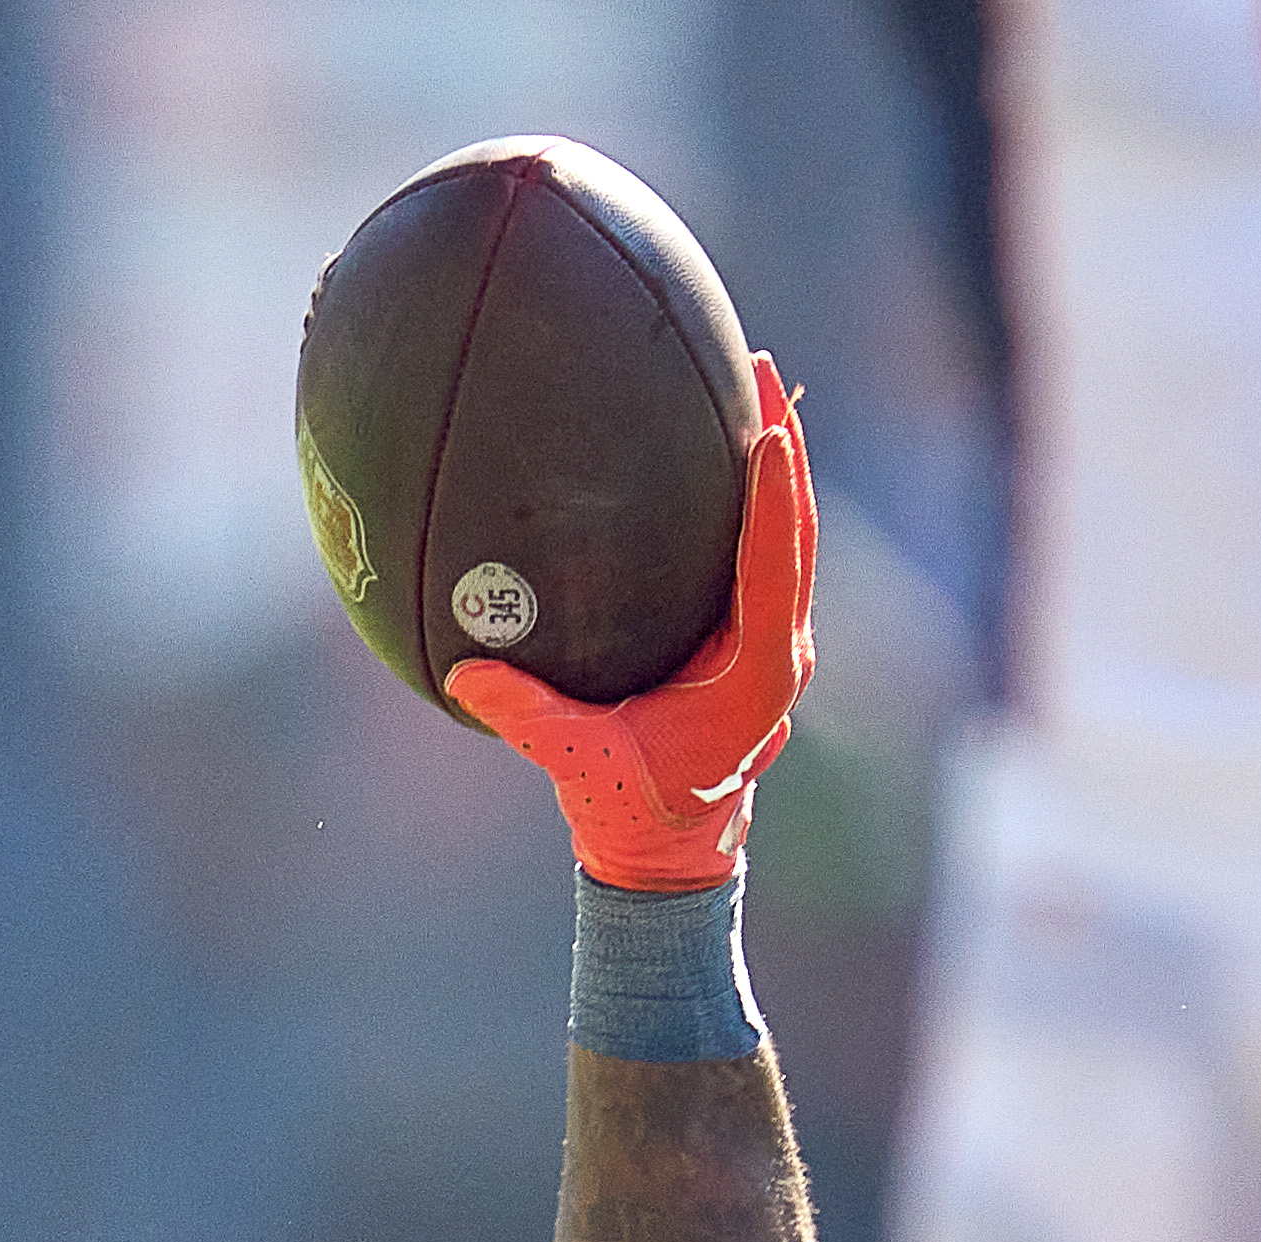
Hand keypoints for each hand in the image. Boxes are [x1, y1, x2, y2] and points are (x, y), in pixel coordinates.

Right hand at [448, 356, 813, 890]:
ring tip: (750, 384)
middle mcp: (780, 652)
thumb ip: (527, 718)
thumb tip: (464, 674)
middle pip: (795, 531)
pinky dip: (749, 500)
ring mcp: (773, 643)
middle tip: (762, 367)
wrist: (670, 856)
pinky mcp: (754, 640)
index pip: (775, 569)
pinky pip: (761, 554)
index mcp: (758, 677)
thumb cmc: (631, 812)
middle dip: (783, 447)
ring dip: (774, 463)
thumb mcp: (577, 765)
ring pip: (787, 536)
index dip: (776, 500)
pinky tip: (714, 449)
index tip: (771, 432)